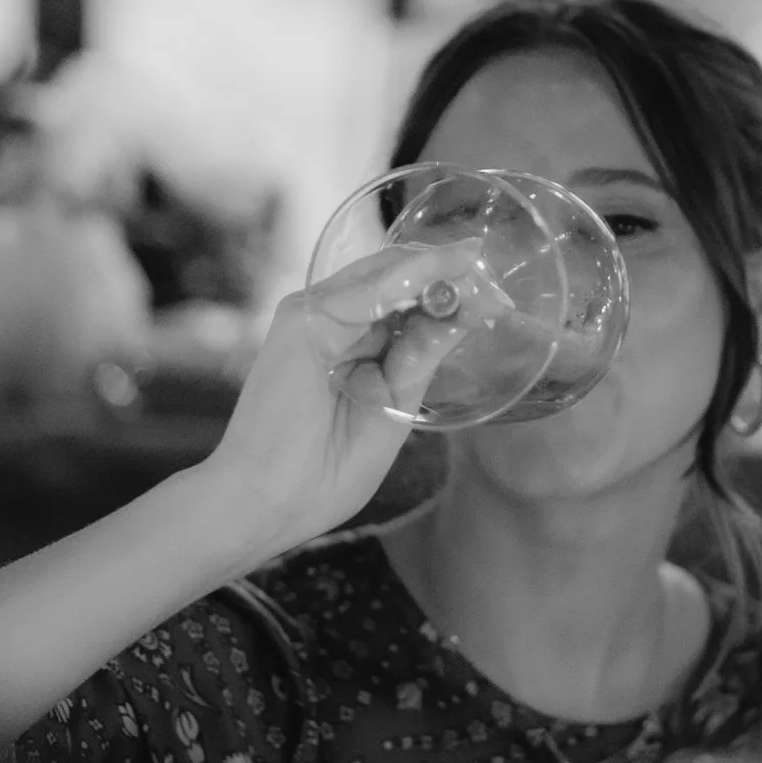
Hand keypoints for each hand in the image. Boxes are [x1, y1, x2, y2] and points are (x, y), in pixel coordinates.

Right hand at [204, 240, 511, 553]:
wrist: (268, 502)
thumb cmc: (323, 475)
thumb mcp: (393, 408)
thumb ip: (419, 361)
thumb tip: (462, 316)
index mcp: (348, 347)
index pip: (403, 305)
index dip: (447, 295)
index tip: (493, 298)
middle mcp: (330, 324)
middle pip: (394, 280)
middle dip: (445, 273)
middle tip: (489, 270)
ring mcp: (313, 316)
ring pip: (383, 275)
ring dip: (433, 266)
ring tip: (473, 260)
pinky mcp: (303, 319)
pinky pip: (367, 289)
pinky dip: (407, 277)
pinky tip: (443, 269)